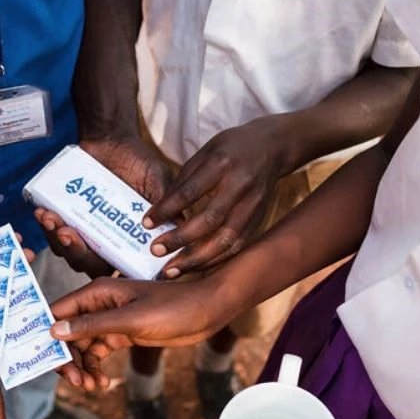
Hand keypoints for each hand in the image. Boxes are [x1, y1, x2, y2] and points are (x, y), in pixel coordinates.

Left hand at [35, 136, 171, 277]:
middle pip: (90, 265)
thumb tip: (178, 227)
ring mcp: (85, 232)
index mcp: (131, 242)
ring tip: (52, 221)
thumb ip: (167, 204)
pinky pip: (52, 231)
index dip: (114, 274)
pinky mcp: (66, 218)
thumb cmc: (140, 163)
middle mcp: (108, 242)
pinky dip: (46, 226)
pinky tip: (43, 213)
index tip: (106, 262)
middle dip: (76, 252)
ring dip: (57, 241)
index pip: (123, 269)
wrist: (112, 139)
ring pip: (67, 251)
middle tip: (68, 235)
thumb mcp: (159, 181)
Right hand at [49, 276, 232, 390]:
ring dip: (81, 368)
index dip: (47, 336)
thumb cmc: (173, 308)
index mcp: (96, 293)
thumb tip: (54, 331)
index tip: (45, 361)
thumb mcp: (131, 320)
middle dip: (66, 359)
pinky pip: (97, 353)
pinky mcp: (121, 334)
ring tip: (92, 386)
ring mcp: (109, 320)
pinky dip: (95, 368)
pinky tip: (102, 383)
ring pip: (81, 347)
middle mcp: (98, 305)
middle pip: (66, 334)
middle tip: (77, 382)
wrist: (207, 312)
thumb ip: (93, 326)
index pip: (57, 313)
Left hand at [145, 115, 303, 276]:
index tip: (147, 224)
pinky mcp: (259, 220)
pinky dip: (215, 260)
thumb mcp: (205, 153)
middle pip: (209, 220)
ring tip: (172, 270)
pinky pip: (236, 247)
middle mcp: (240, 186)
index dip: (167, 210)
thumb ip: (184, 180)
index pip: (190, 192)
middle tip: (155, 251)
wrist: (272, 148)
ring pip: (225, 240)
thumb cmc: (231, 149)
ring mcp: (253, 205)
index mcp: (222, 164)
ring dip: (197, 259)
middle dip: (180, 239)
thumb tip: (159, 210)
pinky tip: (195, 268)